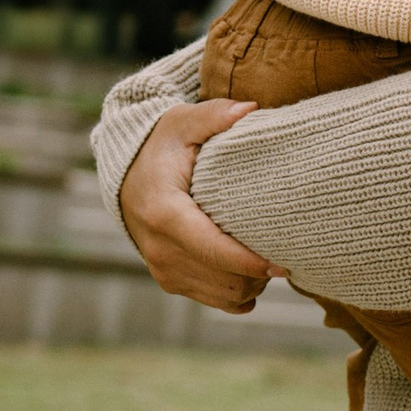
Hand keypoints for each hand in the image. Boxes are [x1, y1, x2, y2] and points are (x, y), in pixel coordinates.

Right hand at [120, 100, 280, 313]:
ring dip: (252, 285)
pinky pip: (215, 301)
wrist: (128, 177)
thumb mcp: (182, 122)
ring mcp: (163, 270)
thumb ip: (214, 115)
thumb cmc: (162, 147)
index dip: (251, 262)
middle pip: (225, 280)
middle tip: (283, 251)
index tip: (282, 261)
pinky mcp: (169, 281)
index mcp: (165, 214)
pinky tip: (252, 273)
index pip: (214, 250)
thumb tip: (249, 109)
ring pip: (224, 297)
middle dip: (258, 274)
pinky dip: (238, 294)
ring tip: (268, 259)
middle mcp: (160, 249)